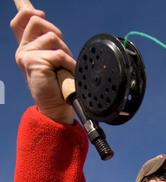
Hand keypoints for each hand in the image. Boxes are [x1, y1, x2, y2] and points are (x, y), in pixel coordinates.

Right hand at [10, 8, 75, 123]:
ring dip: (65, 52)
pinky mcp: (34, 62)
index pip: (21, 21)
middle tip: (62, 55)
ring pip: (51, 37)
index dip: (30, 12)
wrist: (56, 108)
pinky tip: (68, 73)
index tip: (41, 13)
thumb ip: (50, 45)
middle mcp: (23, 50)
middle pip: (37, 22)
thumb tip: (53, 31)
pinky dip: (68, 63)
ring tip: (65, 68)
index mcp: (27, 49)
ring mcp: (26, 55)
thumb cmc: (58, 86)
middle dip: (56, 34)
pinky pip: (58, 54)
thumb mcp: (53, 61)